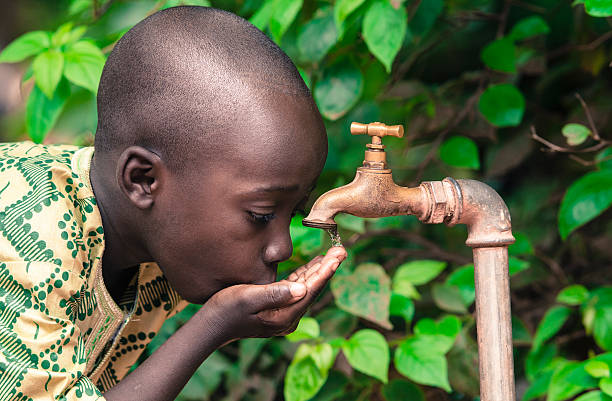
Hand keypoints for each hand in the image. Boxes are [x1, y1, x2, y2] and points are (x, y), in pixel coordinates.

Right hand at [204, 247, 346, 341]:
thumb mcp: (247, 297)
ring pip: (307, 288)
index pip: (311, 290)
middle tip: (341, 250)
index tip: (338, 256)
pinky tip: (313, 264)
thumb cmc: (225, 309)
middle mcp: (288, 318)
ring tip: (333, 254)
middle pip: (313, 289)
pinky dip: (306, 275)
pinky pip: (297, 290)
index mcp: (284, 316)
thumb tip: (302, 289)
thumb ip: (274, 293)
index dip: (325, 271)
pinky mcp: (278, 309)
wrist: (211, 326)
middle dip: (327, 268)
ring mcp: (284, 314)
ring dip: (319, 270)